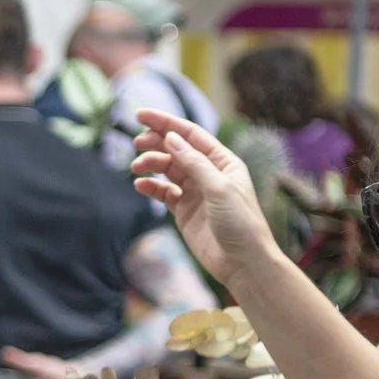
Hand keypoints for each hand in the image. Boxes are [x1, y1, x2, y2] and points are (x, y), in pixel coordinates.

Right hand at [129, 111, 278, 285]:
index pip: (191, 135)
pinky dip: (151, 187)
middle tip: (136, 142)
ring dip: (151, 164)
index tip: (140, 115)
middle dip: (155, 142)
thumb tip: (171, 138)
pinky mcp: (184, 211)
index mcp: (223, 162)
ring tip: (136, 167)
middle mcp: (208, 173)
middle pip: (176, 149)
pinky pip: (164, 192)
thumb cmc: (241, 224)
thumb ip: (194, 163)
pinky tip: (140, 185)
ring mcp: (195, 192)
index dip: (166, 123)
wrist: (243, 263)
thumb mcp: (219, 188)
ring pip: (167, 170)